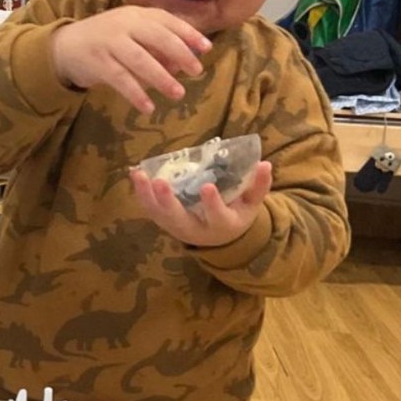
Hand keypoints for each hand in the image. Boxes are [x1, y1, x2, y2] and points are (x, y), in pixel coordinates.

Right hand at [51, 7, 210, 114]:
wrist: (65, 46)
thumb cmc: (105, 41)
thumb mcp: (131, 36)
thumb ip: (155, 47)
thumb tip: (181, 65)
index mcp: (136, 14)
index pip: (167, 21)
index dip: (188, 34)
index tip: (207, 48)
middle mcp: (124, 24)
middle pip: (158, 37)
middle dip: (180, 54)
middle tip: (197, 71)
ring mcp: (109, 42)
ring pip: (140, 59)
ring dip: (161, 77)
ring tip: (178, 93)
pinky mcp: (97, 63)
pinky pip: (120, 80)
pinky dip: (136, 94)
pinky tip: (148, 107)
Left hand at [130, 161, 272, 246]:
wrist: (219, 237)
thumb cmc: (236, 214)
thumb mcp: (252, 204)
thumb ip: (258, 186)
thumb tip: (265, 164)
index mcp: (222, 225)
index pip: (217, 215)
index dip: (212, 203)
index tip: (207, 186)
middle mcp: (196, 229)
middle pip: (179, 219)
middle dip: (168, 202)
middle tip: (160, 183)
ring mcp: (177, 227)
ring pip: (159, 214)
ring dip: (147, 196)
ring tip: (139, 175)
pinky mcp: (165, 222)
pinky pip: (150, 209)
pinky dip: (141, 193)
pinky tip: (134, 174)